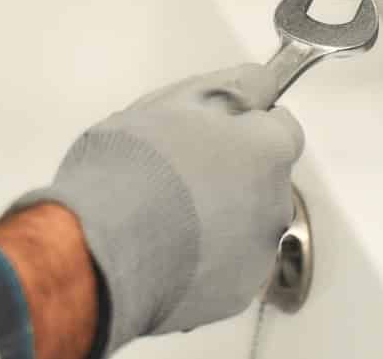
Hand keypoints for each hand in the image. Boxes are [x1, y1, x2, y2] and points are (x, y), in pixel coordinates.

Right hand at [15, 65, 303, 355]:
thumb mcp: (177, 100)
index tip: (214, 130)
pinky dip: (205, 260)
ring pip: (246, 226)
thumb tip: (263, 85)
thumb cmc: (133, 168)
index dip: (246, 125)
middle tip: (179, 171)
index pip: (282, 128)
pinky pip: (226, 268)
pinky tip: (165, 250)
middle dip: (233, 174)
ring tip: (164, 215)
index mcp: (267, 151)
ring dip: (220, 218)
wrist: (100, 250)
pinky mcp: (233, 297)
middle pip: (265, 180)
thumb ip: (233, 87)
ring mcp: (256, 256)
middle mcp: (275, 205)